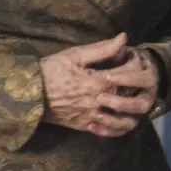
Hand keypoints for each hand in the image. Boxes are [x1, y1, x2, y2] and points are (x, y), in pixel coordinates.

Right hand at [40, 34, 158, 138]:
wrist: (29, 94)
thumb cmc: (51, 71)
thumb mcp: (75, 55)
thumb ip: (103, 48)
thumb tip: (124, 38)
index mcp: (99, 82)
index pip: (130, 75)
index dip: (136, 65)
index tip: (135, 60)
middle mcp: (100, 102)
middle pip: (131, 98)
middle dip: (139, 89)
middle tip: (140, 80)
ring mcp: (93, 117)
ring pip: (124, 120)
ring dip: (133, 112)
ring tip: (134, 101)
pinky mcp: (85, 126)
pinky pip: (109, 132)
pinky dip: (119, 127)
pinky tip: (121, 118)